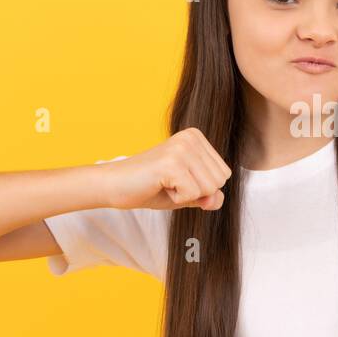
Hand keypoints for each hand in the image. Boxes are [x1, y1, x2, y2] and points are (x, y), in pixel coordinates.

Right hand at [98, 127, 232, 210]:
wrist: (114, 186)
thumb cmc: (150, 188)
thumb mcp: (188, 193)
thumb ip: (210, 196)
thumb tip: (217, 199)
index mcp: (197, 137)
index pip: (224, 174)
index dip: (201, 187)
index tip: (176, 179)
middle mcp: (191, 137)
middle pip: (219, 181)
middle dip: (196, 192)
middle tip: (169, 183)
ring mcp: (181, 148)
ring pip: (209, 189)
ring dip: (186, 195)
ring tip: (164, 183)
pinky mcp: (171, 163)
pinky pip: (192, 194)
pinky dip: (176, 198)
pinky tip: (159, 186)